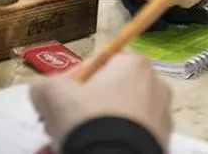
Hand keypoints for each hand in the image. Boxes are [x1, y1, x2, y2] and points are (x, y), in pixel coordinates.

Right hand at [29, 52, 172, 149]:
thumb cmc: (86, 119)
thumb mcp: (51, 94)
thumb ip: (45, 85)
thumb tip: (46, 90)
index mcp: (135, 65)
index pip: (101, 63)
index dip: (76, 81)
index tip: (60, 100)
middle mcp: (155, 87)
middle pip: (109, 94)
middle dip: (81, 111)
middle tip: (59, 126)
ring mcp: (162, 117)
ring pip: (116, 120)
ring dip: (90, 130)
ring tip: (62, 146)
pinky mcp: (161, 143)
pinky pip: (127, 139)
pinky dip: (106, 144)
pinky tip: (84, 151)